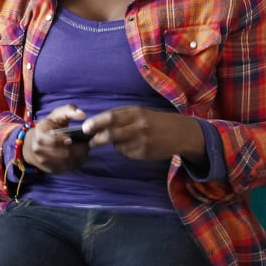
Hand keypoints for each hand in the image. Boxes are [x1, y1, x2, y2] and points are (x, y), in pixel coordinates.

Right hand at [21, 104, 89, 173]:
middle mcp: (39, 150)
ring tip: (83, 149)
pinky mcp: (51, 170)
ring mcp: (44, 162)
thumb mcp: (56, 115)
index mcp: (39, 134)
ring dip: (79, 156)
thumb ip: (69, 110)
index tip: (76, 138)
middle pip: (63, 153)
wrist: (34, 144)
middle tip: (86, 144)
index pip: (54, 141)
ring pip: (67, 162)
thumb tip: (82, 114)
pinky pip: (67, 168)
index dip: (67, 140)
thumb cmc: (49, 127)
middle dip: (78, 149)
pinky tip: (79, 156)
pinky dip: (76, 162)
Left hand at [85, 106, 205, 162]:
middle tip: (90, 141)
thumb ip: (121, 116)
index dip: (96, 122)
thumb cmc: (156, 121)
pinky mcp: (145, 152)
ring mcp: (142, 140)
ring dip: (113, 144)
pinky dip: (125, 150)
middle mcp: (139, 125)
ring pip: (118, 145)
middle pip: (111, 133)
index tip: (85, 127)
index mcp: (136, 112)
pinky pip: (127, 153)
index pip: (111, 117)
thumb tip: (98, 122)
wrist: (180, 133)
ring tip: (122, 141)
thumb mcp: (140, 112)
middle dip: (97, 138)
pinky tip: (135, 146)